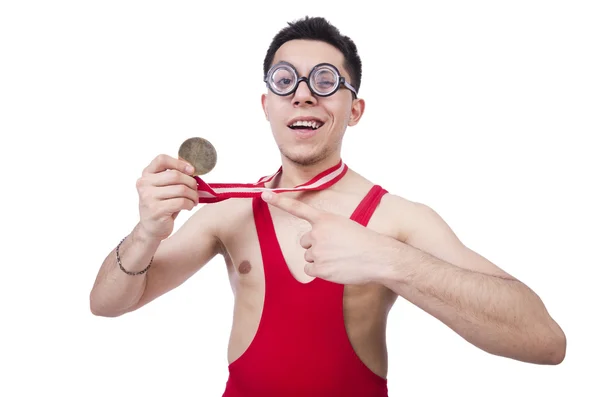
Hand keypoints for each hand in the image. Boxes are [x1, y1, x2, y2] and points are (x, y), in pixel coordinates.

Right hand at [136, 154, 198, 240]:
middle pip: (175, 175)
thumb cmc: (162, 205)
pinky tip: (189, 206)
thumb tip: (190, 165)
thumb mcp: (164, 188)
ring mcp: (148, 197)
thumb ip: (173, 175)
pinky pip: (181, 202)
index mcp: (146, 175)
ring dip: (193, 195)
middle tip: (196, 190)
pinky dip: (190, 204)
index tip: (191, 170)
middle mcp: (144, 184)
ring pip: (181, 189)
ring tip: (194, 200)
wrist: (152, 228)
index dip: (179, 163)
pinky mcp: (156, 210)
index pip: (161, 159)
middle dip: (191, 182)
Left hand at [261, 191, 396, 284]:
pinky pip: (310, 270)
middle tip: (337, 248)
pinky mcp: (320, 268)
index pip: (297, 208)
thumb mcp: (344, 226)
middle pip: (305, 242)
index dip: (279, 200)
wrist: (378, 257)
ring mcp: (317, 252)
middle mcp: (317, 234)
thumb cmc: (364, 241)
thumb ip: (326, 229)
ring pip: (309, 256)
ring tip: (341, 258)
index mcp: (324, 219)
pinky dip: (321, 271)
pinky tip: (336, 268)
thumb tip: (312, 244)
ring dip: (321, 259)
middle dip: (317, 246)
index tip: (264, 194)